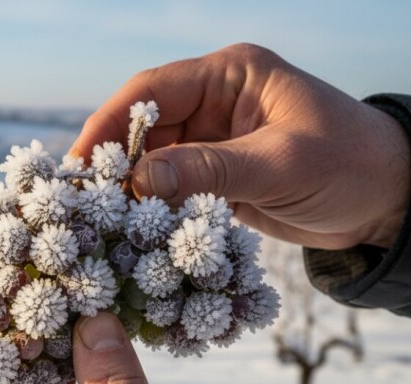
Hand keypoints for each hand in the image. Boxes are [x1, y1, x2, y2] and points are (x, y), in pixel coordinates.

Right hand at [71, 43, 409, 249]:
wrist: (391, 202)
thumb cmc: (350, 166)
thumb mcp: (280, 163)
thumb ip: (209, 169)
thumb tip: (136, 181)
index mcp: (229, 77)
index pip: (153, 91)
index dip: (110, 123)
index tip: (80, 162)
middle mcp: (214, 104)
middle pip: (144, 129)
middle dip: (114, 163)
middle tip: (83, 202)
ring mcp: (213, 142)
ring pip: (153, 163)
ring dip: (131, 192)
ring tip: (102, 222)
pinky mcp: (216, 177)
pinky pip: (172, 189)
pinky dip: (153, 210)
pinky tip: (134, 231)